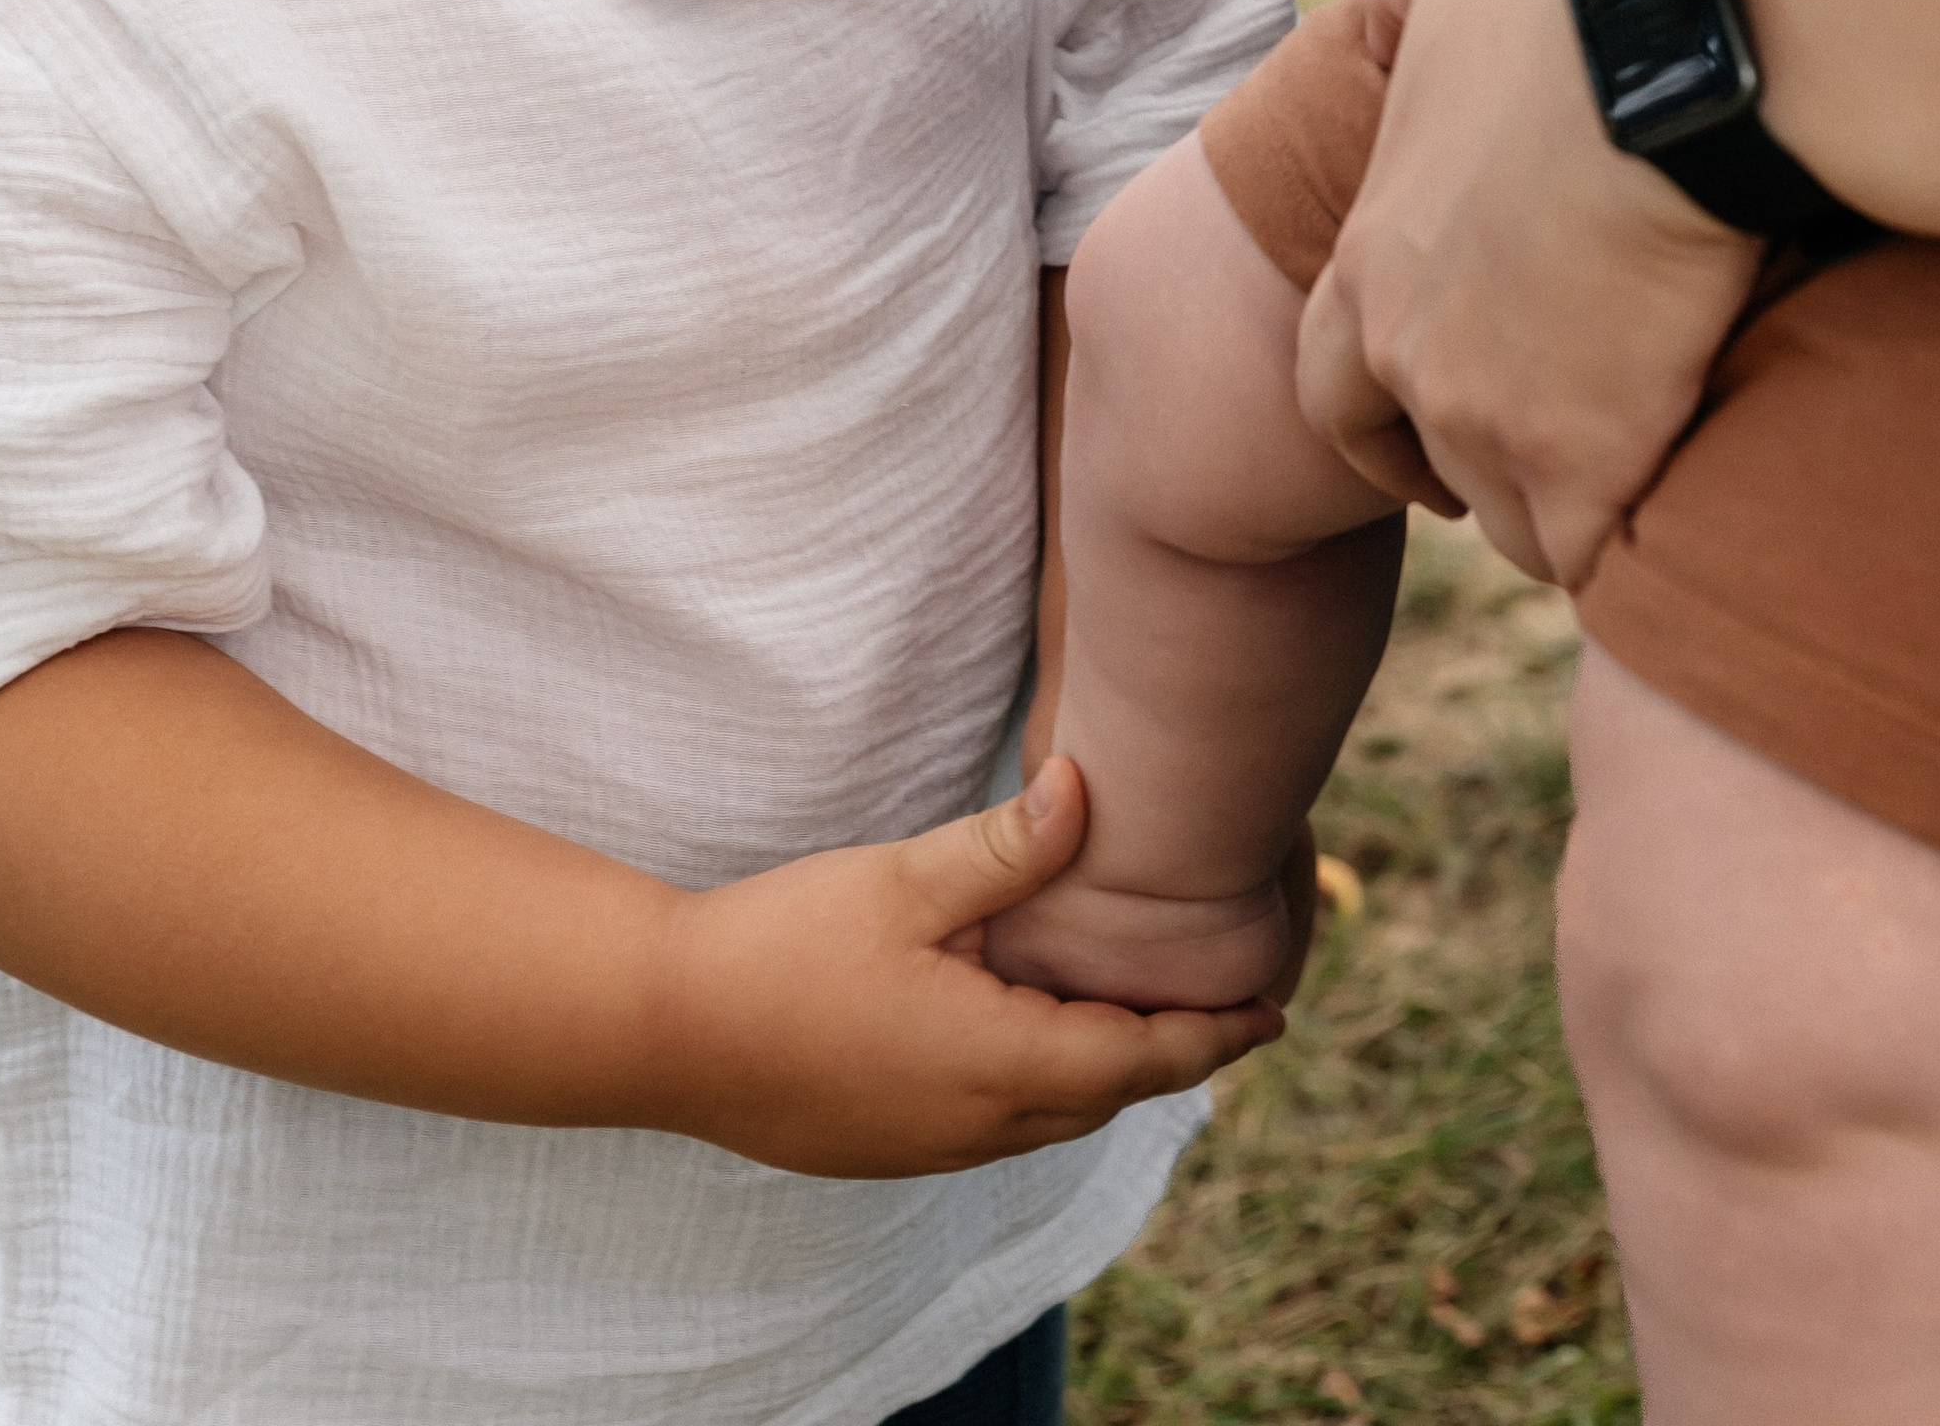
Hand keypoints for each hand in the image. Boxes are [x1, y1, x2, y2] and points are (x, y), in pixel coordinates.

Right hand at [661, 756, 1280, 1176]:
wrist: (664, 1031)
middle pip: (1109, 1091)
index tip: (1275, 1010)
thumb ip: (1003, 848)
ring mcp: (932, 1146)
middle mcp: (979, 1124)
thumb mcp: (901, 881)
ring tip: (1143, 1006)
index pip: (1143, 1057)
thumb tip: (1088, 792)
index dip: (1215, 1031)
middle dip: (1173, 1046)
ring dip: (1106, 1063)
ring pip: (1055, 1112)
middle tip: (1228, 998)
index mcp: (999, 1064)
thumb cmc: (781, 948)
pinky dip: (1044, 1077)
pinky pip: (1000, 1121)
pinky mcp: (891, 1145)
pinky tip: (1033, 1028)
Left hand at [1296, 0, 1757, 587]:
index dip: (1379, 421)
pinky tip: (1693, 495)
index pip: (1327, 387)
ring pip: (1523, 525)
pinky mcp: (1588, 458)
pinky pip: (1601, 553)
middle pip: (1425, 469)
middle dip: (1483, 477)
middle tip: (1555, 464)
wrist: (1673, 38)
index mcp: (1372, 256)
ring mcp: (1491, 415)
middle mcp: (1409, 352)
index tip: (1431, 435)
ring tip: (1648, 472)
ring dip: (1573, 508)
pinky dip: (1641, 538)